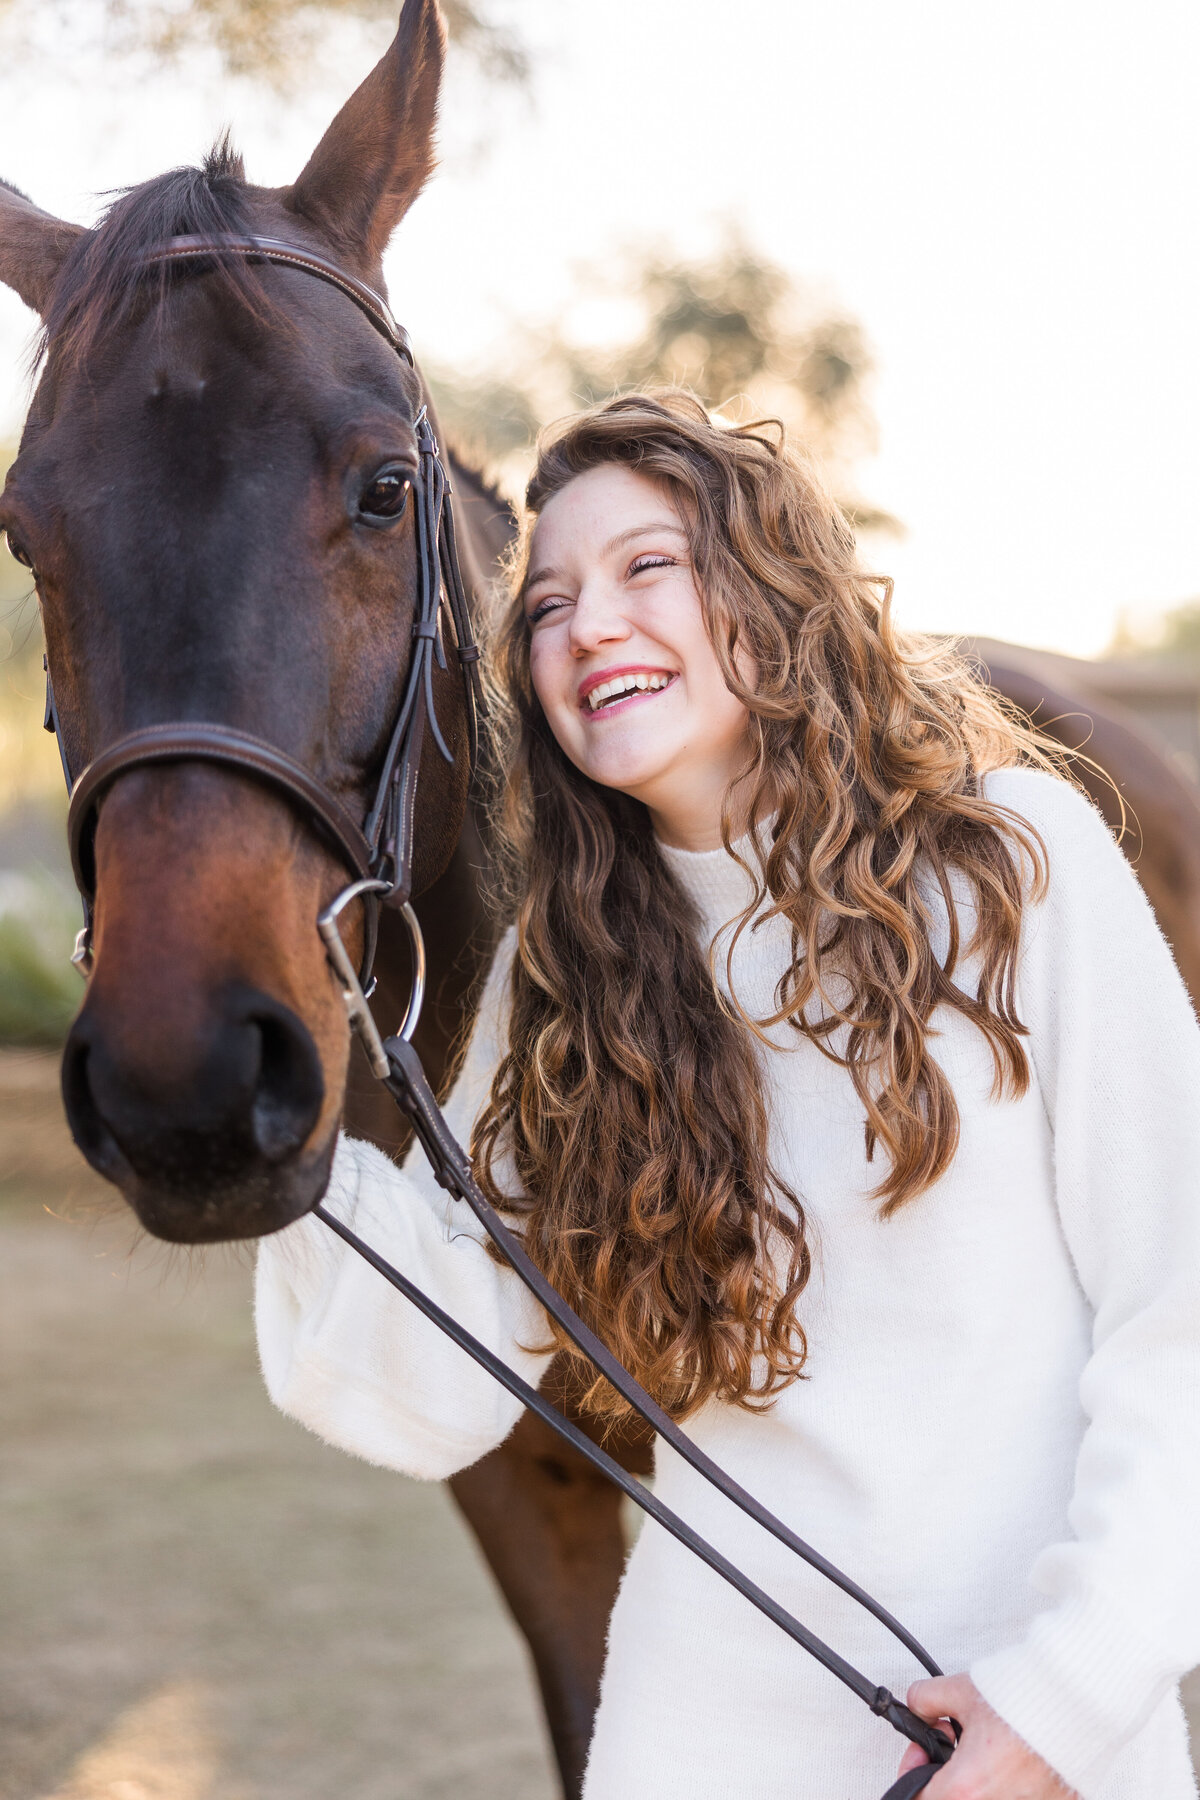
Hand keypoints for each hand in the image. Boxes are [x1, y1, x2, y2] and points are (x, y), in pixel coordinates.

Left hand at [897, 1673, 1077, 1797]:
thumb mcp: (960, 1691)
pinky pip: (1019, 1795)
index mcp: (967, 1789)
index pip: (920, 1799)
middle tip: (953, 1748)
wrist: (1077, 1699)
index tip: (920, 1754)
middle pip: (955, 1798)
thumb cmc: (1027, 1701)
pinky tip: (1016, 1758)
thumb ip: (926, 1700)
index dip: (913, 1773)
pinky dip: (1010, 1783)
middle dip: (947, 1775)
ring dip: (979, 1780)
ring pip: (987, 1797)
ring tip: (988, 1748)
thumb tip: (919, 1707)